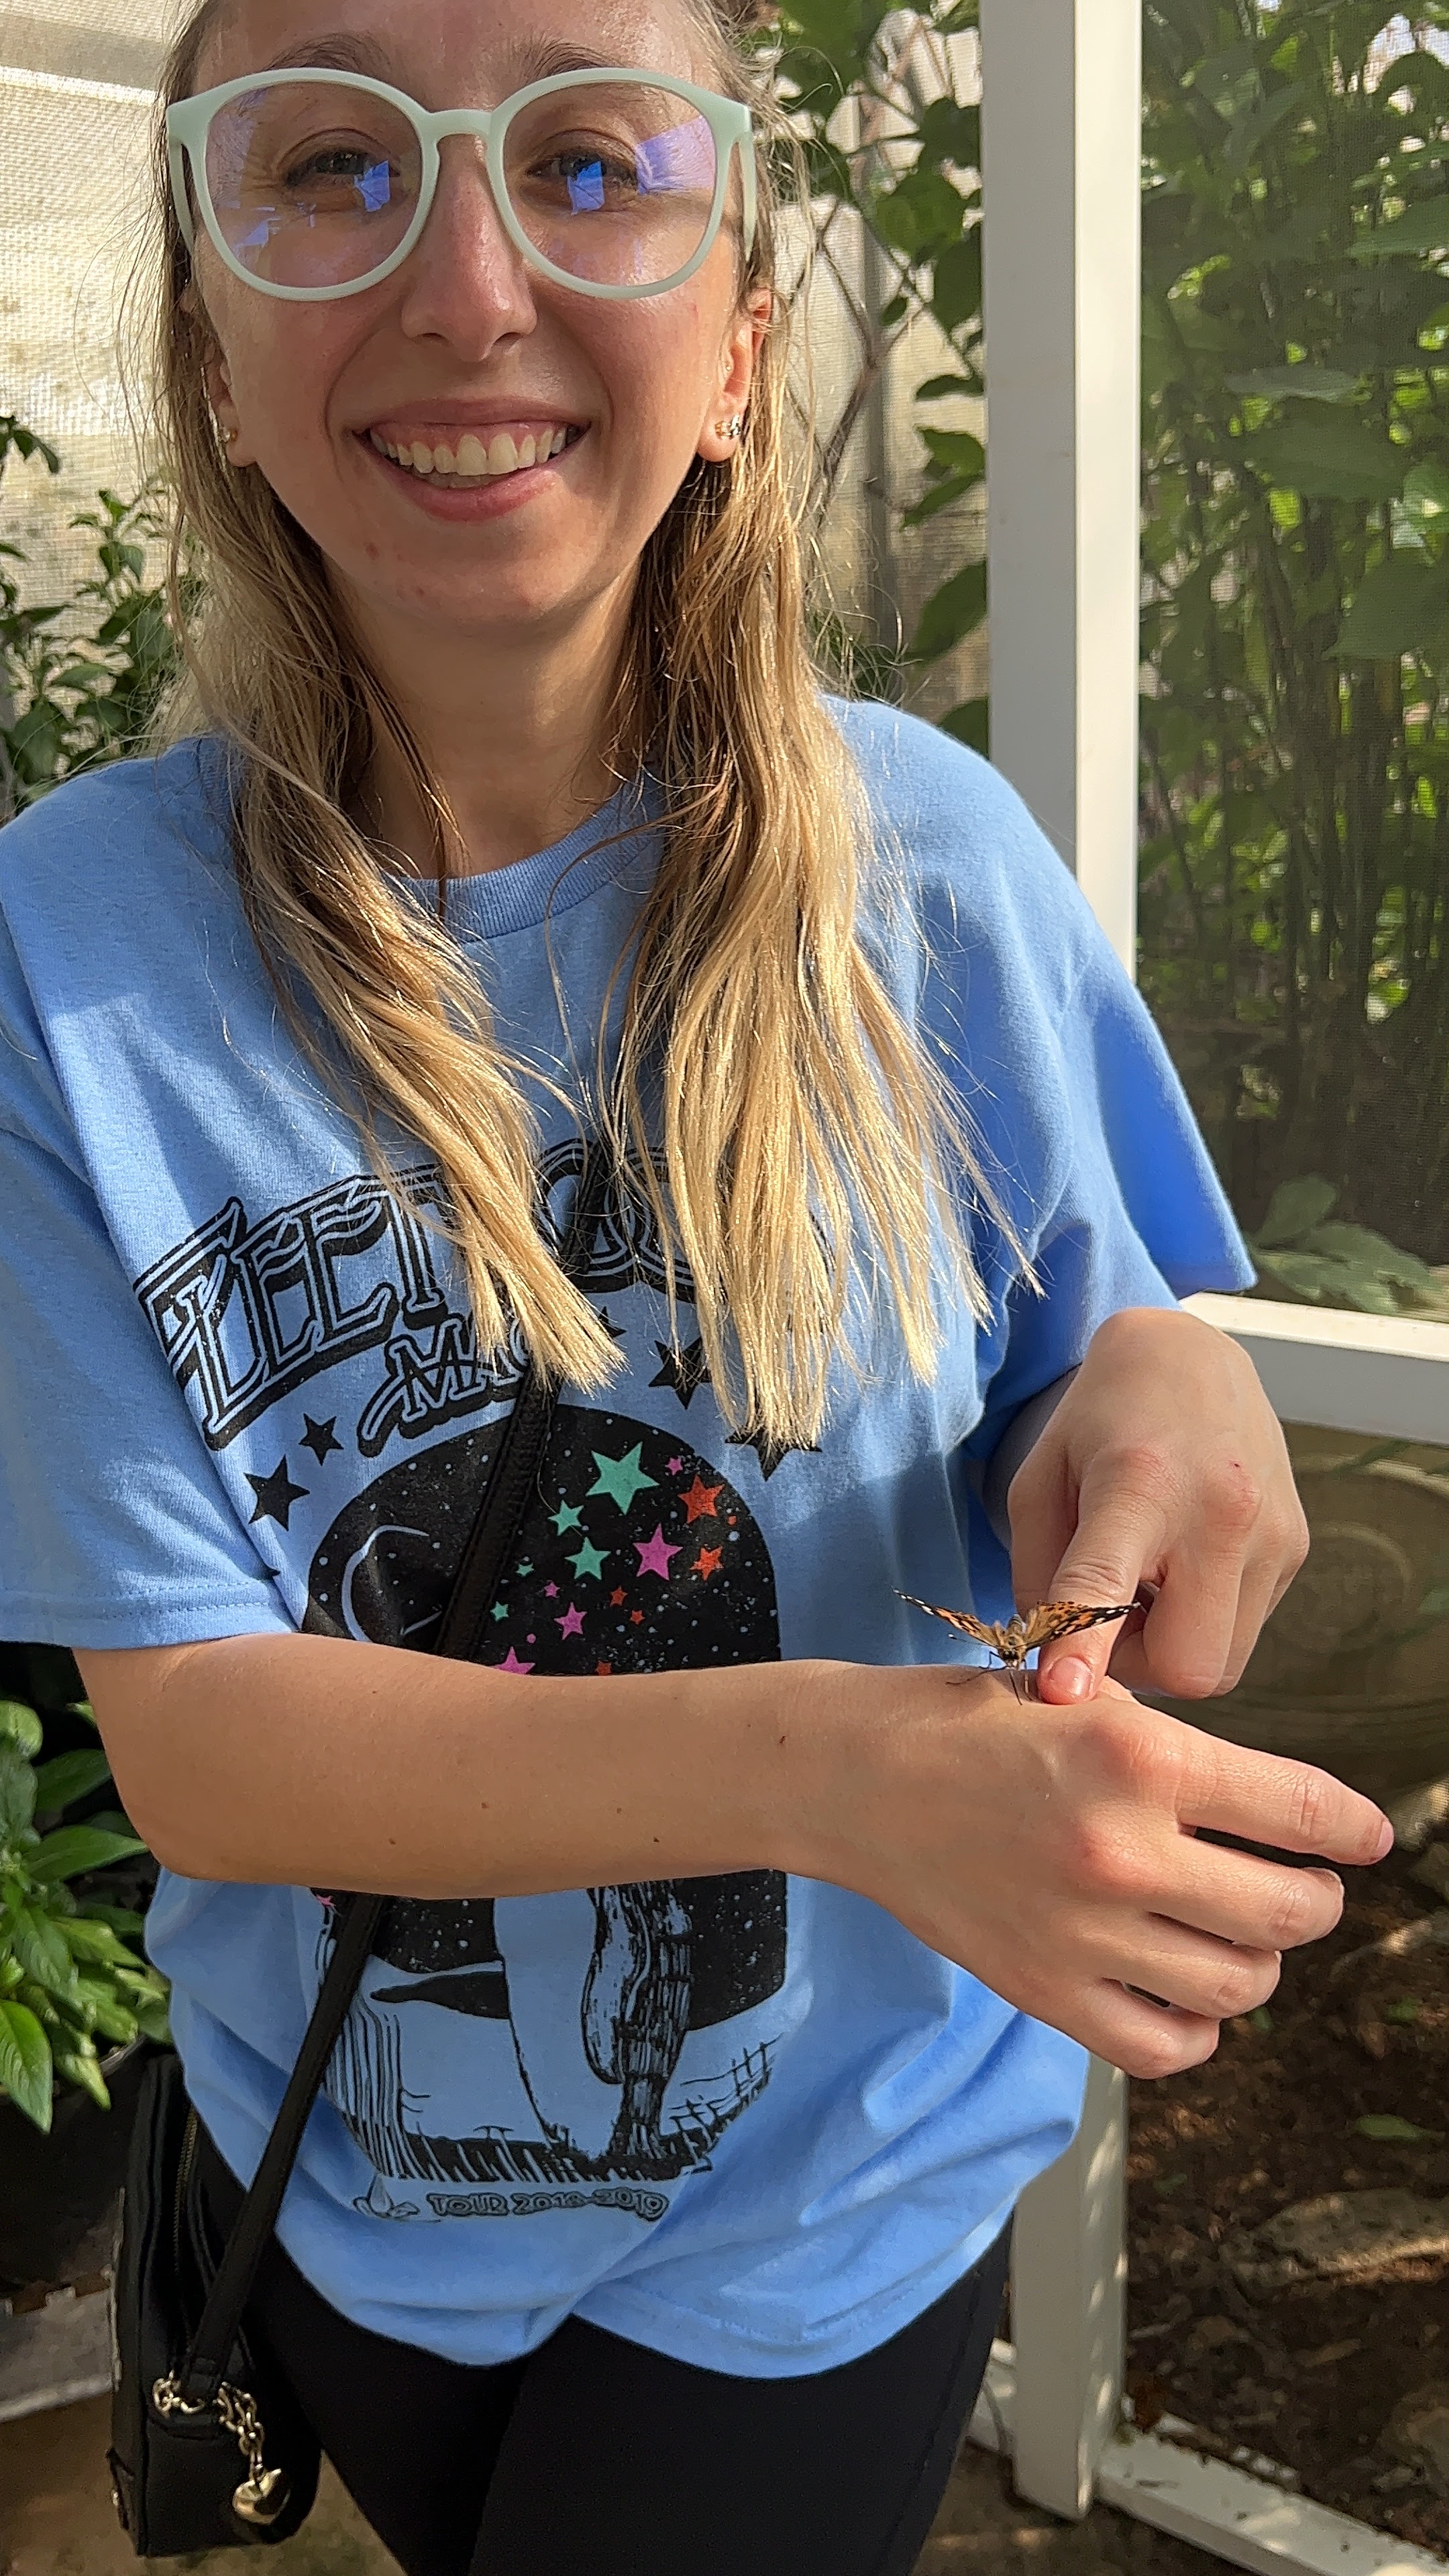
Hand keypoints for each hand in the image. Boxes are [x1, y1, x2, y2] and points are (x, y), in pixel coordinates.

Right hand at [807, 1663, 1389, 2077]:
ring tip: (1238, 1935)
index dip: (1356, 1827)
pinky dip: (1197, 2029)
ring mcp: (1084, 1931)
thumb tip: (1267, 1808)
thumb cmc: (970, 1724)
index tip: (1371, 1836)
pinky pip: (1164, 2045)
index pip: (1303, 1810)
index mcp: (1139, 1757)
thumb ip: (1173, 1753)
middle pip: (1291, 1911)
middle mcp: (1122, 1849)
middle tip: (1306, 1887)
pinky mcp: (1045, 1990)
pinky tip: (1186, 1992)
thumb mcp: (1082, 1701)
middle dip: (1317, 1900)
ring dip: (1258, 1962)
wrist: (855, 1779)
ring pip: (1240, 1985)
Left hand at [1006, 1307, 1308, 1705]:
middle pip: (1189, 1666)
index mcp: (1139, 1485)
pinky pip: (1246, 1631)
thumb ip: (1039, 1576)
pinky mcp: (1297, 1547)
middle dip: (1138, 1667)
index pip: (1108, 1586)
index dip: (1083, 1647)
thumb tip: (1055, 1664)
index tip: (1063, 1693)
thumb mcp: (1039, 1482)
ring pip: (1224, 1664)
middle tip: (1107, 1620)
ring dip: (1172, 1648)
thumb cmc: (1099, 1422)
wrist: (1191, 1357)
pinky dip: (1204, 1622)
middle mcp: (1222, 1512)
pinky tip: (1182, 1569)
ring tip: (1145, 1587)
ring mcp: (1274, 1533)